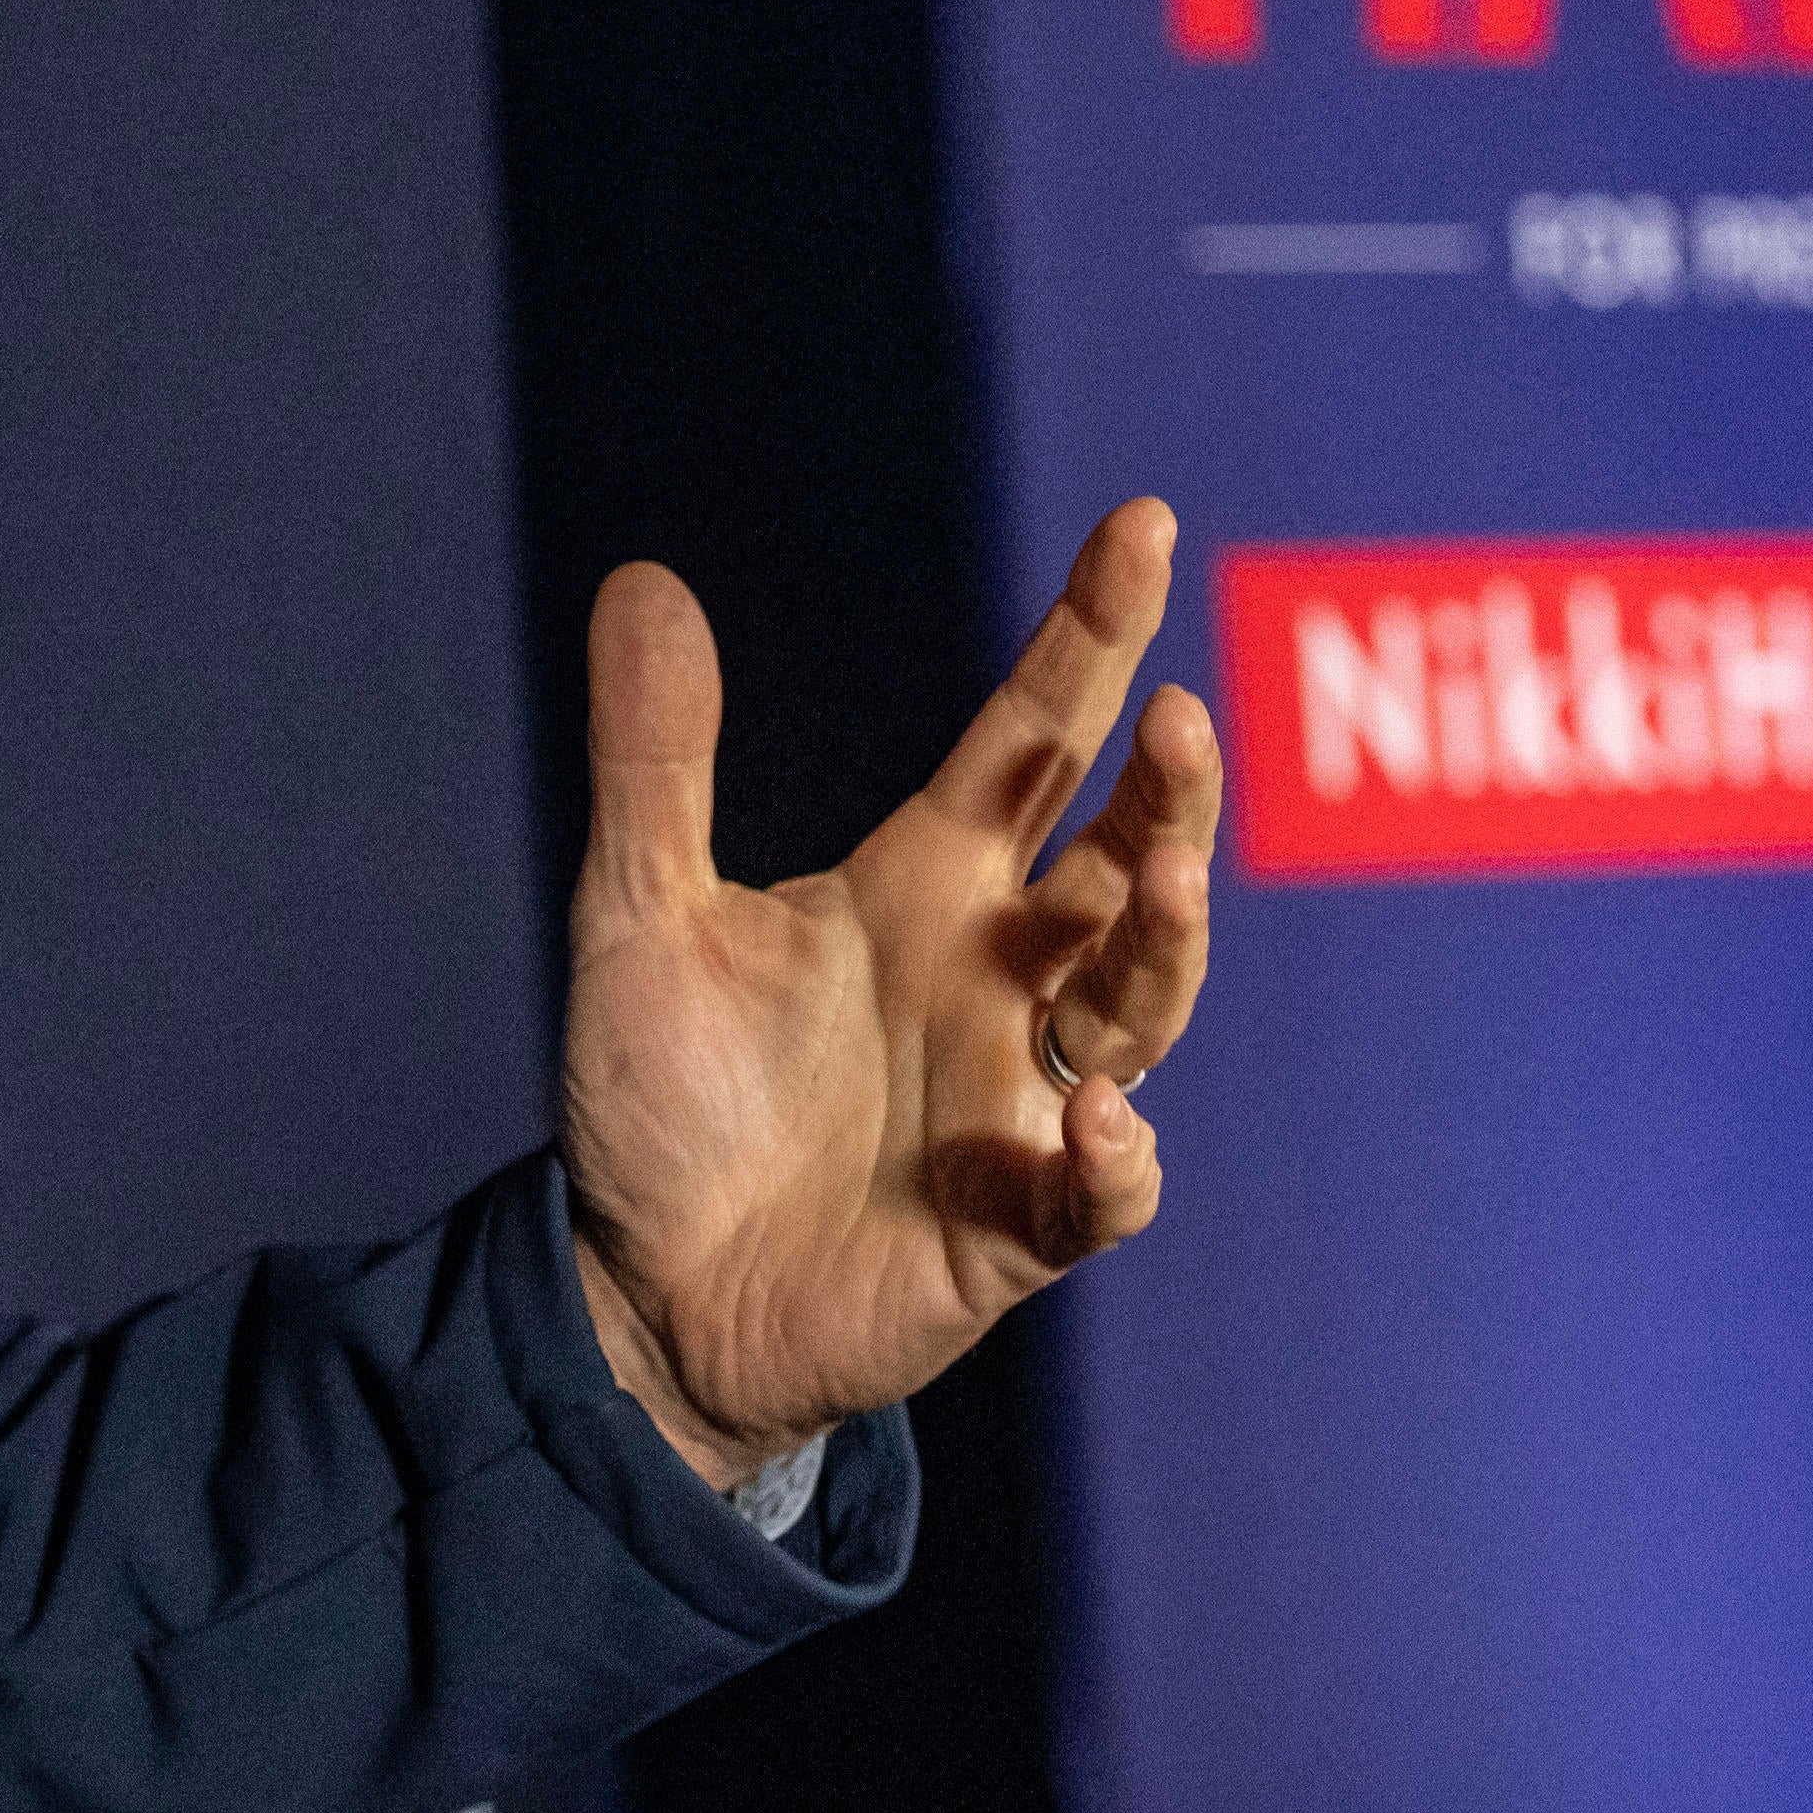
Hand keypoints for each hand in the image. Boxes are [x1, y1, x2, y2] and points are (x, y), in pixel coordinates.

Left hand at [554, 497, 1218, 1490]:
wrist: (640, 1291)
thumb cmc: (664, 1099)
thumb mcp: (639, 912)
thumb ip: (653, 757)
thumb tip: (641, 576)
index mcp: (924, 888)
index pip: (1033, 740)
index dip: (1090, 634)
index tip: (1143, 522)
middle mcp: (997, 979)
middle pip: (1124, 863)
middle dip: (1166, 792)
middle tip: (1173, 715)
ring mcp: (1019, 1101)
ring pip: (1142, 1006)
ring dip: (1167, 940)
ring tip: (1164, 871)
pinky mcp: (1012, 1227)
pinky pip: (1098, 1194)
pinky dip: (1115, 1160)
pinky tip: (1100, 1118)